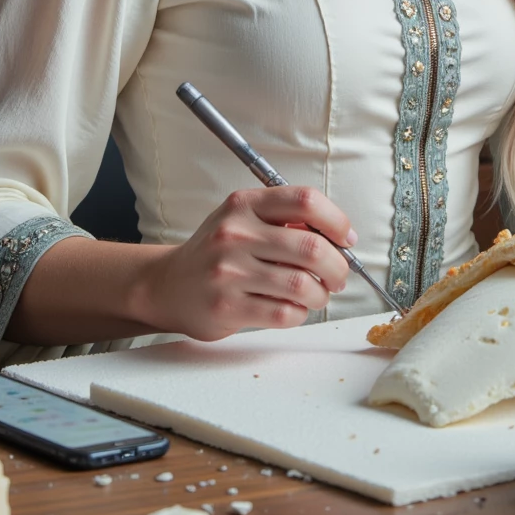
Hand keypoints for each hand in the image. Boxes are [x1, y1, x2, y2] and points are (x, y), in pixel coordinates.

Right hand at [146, 185, 355, 341]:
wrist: (168, 286)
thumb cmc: (216, 252)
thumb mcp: (243, 220)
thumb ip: (284, 221)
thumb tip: (339, 238)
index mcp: (244, 205)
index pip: (305, 201)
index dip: (337, 221)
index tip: (346, 239)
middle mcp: (235, 234)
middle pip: (311, 248)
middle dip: (338, 266)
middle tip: (338, 276)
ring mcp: (229, 272)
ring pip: (302, 285)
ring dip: (320, 295)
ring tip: (316, 295)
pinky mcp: (227, 307)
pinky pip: (284, 314)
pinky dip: (299, 314)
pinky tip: (292, 309)